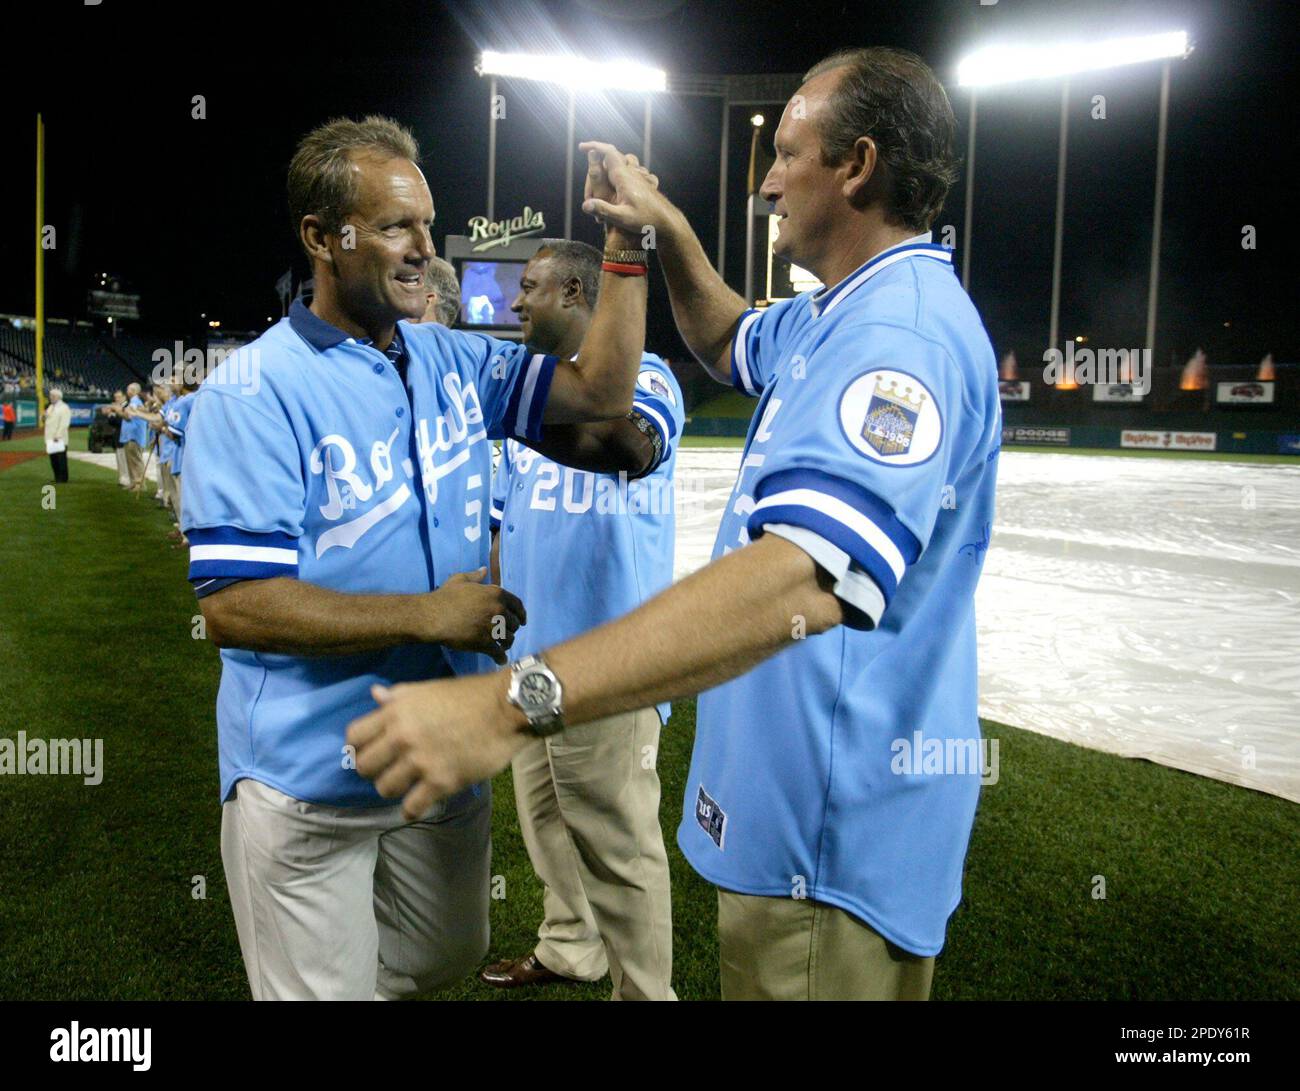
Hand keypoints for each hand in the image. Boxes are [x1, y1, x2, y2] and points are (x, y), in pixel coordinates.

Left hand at [348, 673, 527, 818]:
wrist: (507, 709)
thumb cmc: (469, 694)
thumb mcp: (429, 687)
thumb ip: (399, 695)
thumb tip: (375, 694)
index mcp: (397, 711)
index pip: (354, 736)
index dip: (359, 747)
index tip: (371, 751)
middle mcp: (402, 736)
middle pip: (364, 766)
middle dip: (374, 770)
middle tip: (389, 770)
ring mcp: (421, 761)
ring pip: (385, 788)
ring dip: (394, 789)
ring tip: (407, 786)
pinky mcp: (441, 781)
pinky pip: (412, 807)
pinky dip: (412, 810)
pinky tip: (417, 806)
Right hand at [421, 567, 524, 664]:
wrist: (433, 615)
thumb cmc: (446, 596)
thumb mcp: (461, 580)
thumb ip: (476, 576)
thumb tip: (484, 570)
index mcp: (497, 594)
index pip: (518, 605)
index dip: (521, 614)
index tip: (522, 620)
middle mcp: (499, 610)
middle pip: (515, 624)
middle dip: (511, 629)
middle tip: (506, 633)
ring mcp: (493, 628)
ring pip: (509, 639)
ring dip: (507, 643)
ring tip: (503, 646)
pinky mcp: (485, 643)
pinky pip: (499, 653)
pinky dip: (501, 658)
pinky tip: (500, 660)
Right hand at [579, 141, 668, 243]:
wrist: (667, 222)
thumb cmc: (647, 220)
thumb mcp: (623, 218)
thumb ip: (604, 210)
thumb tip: (585, 205)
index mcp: (624, 177)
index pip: (608, 152)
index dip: (594, 146)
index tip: (582, 147)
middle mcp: (631, 173)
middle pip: (609, 160)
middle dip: (595, 170)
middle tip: (589, 194)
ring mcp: (637, 177)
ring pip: (618, 166)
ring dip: (606, 172)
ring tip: (598, 192)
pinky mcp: (640, 184)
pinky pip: (625, 174)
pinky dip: (614, 178)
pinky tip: (612, 194)